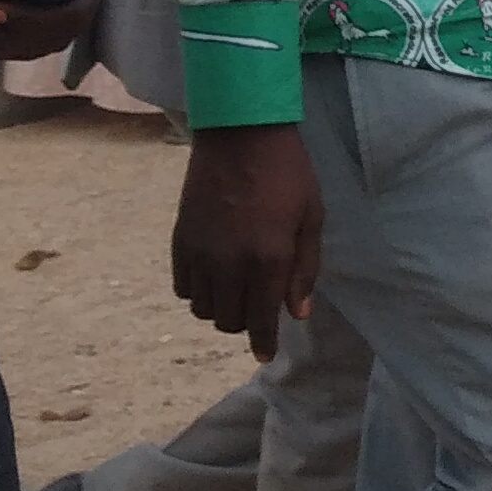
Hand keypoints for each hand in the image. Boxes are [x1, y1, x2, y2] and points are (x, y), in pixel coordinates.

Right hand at [173, 122, 323, 360]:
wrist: (240, 135)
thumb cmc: (288, 173)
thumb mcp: (312, 217)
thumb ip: (304, 269)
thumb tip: (296, 313)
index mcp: (267, 258)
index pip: (260, 319)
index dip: (262, 343)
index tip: (264, 355)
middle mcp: (229, 263)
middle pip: (227, 321)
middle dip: (244, 323)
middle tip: (256, 307)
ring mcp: (200, 253)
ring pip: (203, 309)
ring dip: (220, 308)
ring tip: (235, 291)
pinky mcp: (179, 241)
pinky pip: (183, 287)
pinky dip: (198, 291)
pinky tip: (213, 277)